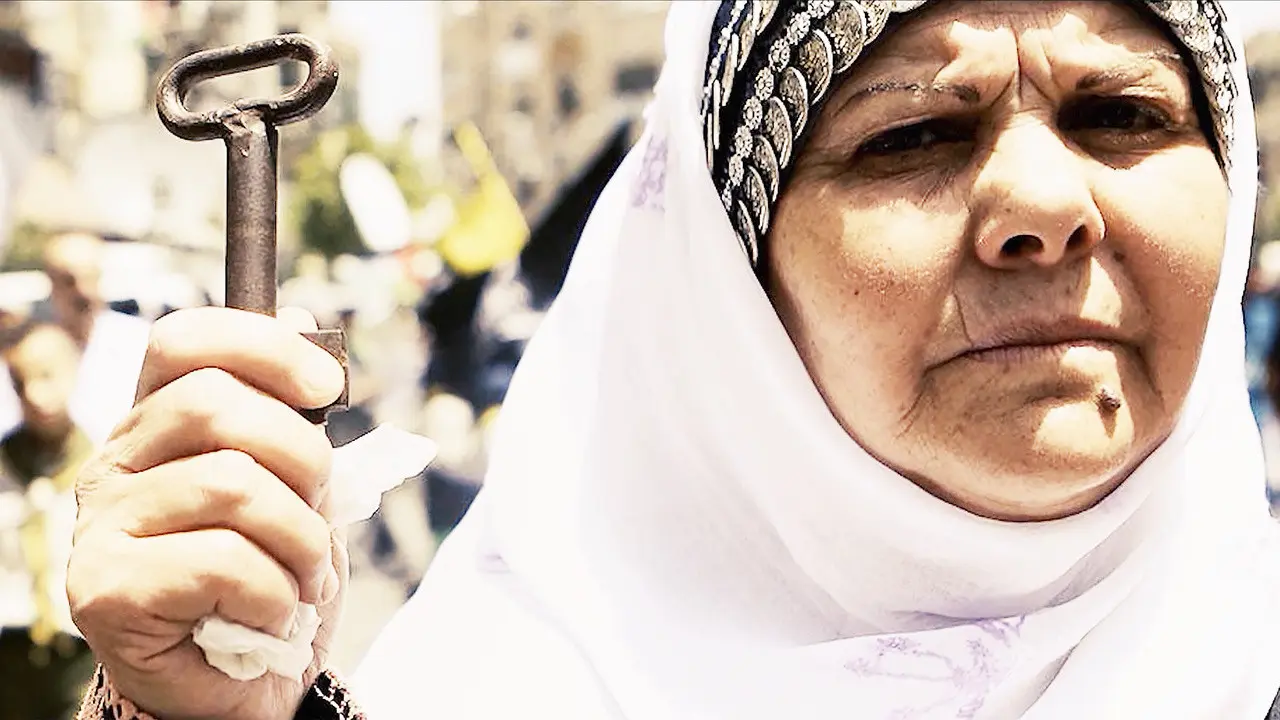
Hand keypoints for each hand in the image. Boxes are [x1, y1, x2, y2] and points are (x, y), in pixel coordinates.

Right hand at [67, 307, 347, 719]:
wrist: (247, 687)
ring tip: (306, 576)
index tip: (328, 385)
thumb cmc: (271, 578)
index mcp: (158, 425)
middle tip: (321, 506)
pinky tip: (273, 613)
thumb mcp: (298, 488)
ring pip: (233, 485)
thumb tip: (304, 317)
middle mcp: (116, 463)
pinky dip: (275, 590)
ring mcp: (103, 526)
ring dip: (301, 538)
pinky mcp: (105, 589)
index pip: (184, 340)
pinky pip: (221, 560)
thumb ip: (292, 412)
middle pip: (215, 405)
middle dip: (301, 456)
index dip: (263, 345)